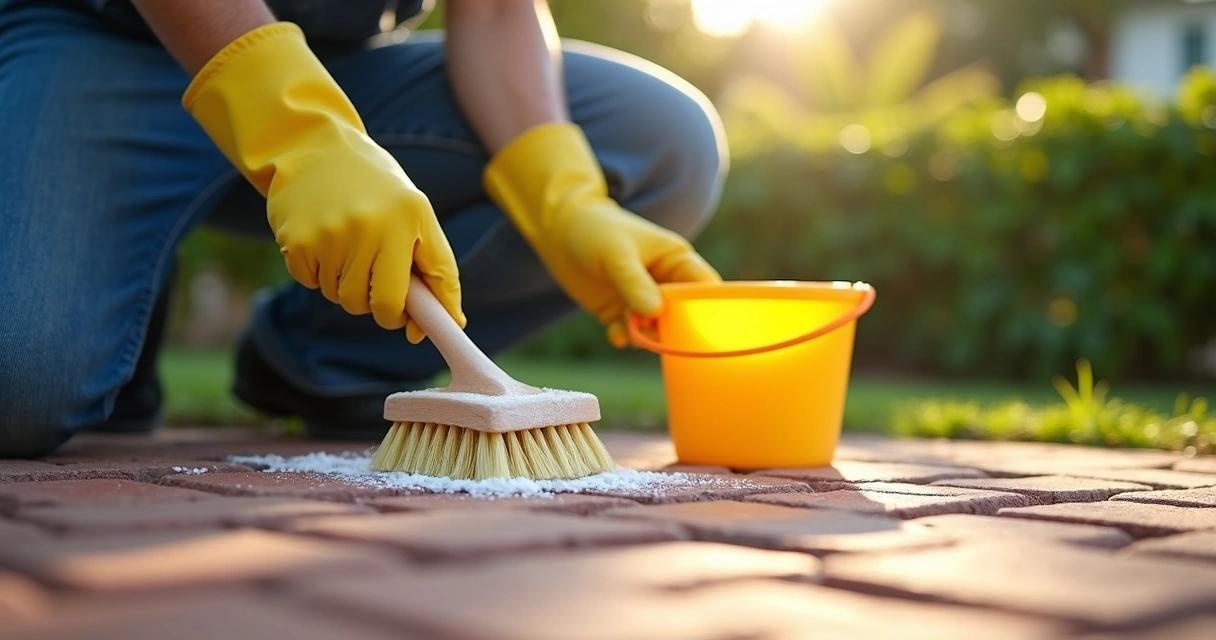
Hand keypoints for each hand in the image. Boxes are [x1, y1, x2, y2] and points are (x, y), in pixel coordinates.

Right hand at [182, 22, 463, 341]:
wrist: (313, 146)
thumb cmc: (377, 190)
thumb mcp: (416, 215)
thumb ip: (437, 268)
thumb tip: (452, 322)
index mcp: (409, 219)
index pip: (407, 296)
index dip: (406, 317)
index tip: (411, 324)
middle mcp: (370, 226)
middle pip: (373, 306)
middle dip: (377, 305)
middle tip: (375, 279)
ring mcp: (330, 235)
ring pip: (341, 297)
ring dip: (345, 284)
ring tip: (348, 246)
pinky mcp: (297, 241)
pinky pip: (311, 283)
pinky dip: (317, 271)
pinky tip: (322, 238)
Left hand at [484, 122, 719, 345]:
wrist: (558, 232)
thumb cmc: (596, 231)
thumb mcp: (617, 255)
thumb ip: (635, 283)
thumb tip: (655, 313)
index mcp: (676, 260)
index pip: (705, 288)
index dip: (711, 310)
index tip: (705, 332)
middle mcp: (665, 283)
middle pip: (685, 315)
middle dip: (675, 330)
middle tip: (658, 335)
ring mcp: (643, 299)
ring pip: (657, 329)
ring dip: (646, 335)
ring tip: (625, 326)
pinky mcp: (621, 312)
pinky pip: (631, 333)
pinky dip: (625, 337)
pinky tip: (614, 335)